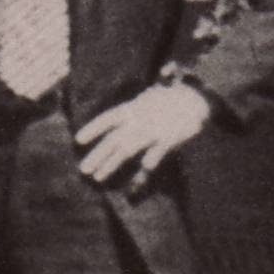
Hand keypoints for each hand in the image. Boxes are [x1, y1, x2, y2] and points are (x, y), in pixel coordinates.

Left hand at [76, 82, 211, 189]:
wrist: (195, 96)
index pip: (108, 119)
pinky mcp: (171, 137)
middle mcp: (140, 119)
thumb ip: (129, 117)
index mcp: (133, 109)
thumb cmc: (167, 102)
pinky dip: (152, 158)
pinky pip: (159, 150)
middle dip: (97, 155)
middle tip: (83, 170)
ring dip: (113, 163)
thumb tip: (113, 130)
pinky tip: (144, 169)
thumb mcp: (144, 104)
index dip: (93, 128)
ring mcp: (154, 128)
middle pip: (114, 139)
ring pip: (129, 147)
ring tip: (99, 176)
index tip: (78, 140)